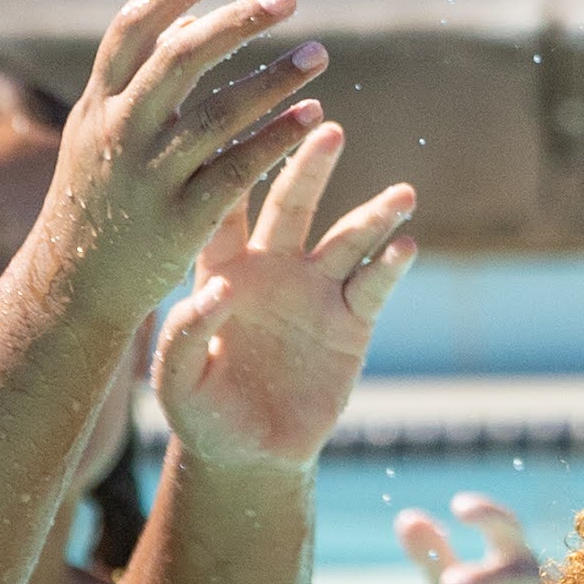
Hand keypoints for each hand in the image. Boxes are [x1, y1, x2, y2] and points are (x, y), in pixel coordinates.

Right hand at [37, 0, 341, 328]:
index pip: (132, 28)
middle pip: (180, 58)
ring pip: (218, 113)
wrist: (71, 291)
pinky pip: (238, 169)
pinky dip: (277, 139)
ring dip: (274, 78)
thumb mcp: (98, 134)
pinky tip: (314, 115)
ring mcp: (149, 177)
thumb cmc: (96, 200)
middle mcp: (118, 134)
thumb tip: (189, 18)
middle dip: (238, 22)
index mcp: (97, 106)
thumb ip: (139, 78)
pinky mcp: (181, 221)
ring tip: (319, 55)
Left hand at [151, 119, 418, 471]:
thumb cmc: (204, 413)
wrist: (251, 454)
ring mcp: (317, 291)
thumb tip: (217, 291)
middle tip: (328, 129)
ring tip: (402, 194)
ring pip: (348, 239)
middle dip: (310, 167)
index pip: (227, 210)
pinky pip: (375, 286)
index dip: (234, 170)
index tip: (245, 130)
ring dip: (375, 214)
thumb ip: (183, 337)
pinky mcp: (353, 322)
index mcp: (222, 270)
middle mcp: (274, 268)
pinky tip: (407, 248)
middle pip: (293, 205)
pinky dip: (393, 266)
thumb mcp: (177, 384)